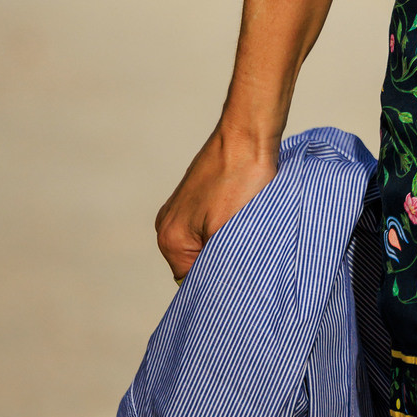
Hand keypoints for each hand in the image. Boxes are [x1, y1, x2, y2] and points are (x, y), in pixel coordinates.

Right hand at [155, 127, 279, 281]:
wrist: (250, 132)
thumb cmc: (243, 178)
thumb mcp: (230, 231)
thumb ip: (217, 261)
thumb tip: (218, 284)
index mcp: (170, 238)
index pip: (191, 281)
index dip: (218, 279)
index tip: (242, 270)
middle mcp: (167, 223)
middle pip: (197, 260)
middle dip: (222, 257)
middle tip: (249, 248)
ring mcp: (180, 206)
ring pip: (205, 240)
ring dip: (227, 238)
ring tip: (249, 227)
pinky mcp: (197, 192)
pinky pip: (210, 221)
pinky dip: (228, 222)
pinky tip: (246, 212)